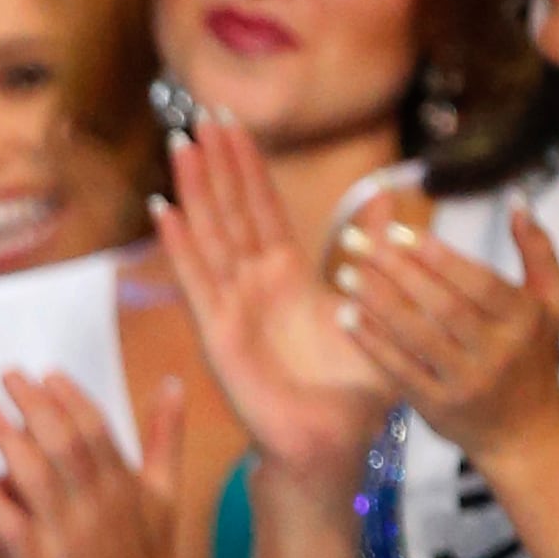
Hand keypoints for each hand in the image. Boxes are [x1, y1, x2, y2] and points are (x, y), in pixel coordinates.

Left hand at [0, 366, 218, 557]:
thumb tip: (172, 382)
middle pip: (62, 443)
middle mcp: (96, 504)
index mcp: (123, 484)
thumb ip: (165, 435)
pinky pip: (9, 523)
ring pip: (33, 475)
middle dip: (33, 405)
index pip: (94, 429)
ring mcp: (67, 533)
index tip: (45, 374)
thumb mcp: (165, 492)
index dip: (68, 398)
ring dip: (6, 438)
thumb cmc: (150, 554)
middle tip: (6, 375)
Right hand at [155, 117, 387, 498]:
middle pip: (229, 211)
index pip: (261, 208)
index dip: (246, 166)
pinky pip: (197, 280)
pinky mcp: (219, 333)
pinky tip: (165, 211)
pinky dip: (180, 246)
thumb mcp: (378, 308)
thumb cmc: (352, 390)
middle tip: (201, 115)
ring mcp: (231, 307)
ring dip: (194, 191)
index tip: (232, 124)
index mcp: (287, 278)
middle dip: (216, 164)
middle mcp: (253, 286)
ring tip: (180, 146)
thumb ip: (376, 255)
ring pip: (209, 235)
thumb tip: (393, 200)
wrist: (330, 443)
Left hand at [340, 205, 558, 474]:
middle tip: (357, 241)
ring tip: (345, 273)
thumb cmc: (534, 354)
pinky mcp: (438, 407)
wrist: (528, 433)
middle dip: (396, 270)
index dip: (437, 256)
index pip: (476, 281)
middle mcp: (498, 351)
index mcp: (524, 319)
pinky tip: (345, 317)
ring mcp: (467, 381)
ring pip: (416, 336)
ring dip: (377, 303)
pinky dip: (370, 342)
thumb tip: (519, 199)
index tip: (398, 232)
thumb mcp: (553, 302)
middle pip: (441, 305)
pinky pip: (398, 369)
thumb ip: (538, 250)